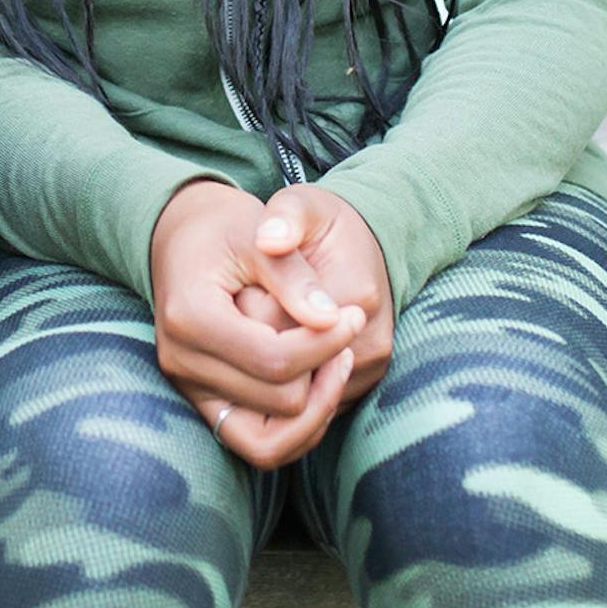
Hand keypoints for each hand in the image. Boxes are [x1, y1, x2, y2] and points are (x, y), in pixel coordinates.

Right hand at [148, 180, 361, 468]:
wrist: (182, 236)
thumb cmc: (223, 227)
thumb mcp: (256, 232)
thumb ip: (294, 277)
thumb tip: (333, 319)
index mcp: (190, 318)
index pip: (275, 360)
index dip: (325, 344)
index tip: (354, 315)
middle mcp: (181, 362)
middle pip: (278, 401)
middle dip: (324, 372)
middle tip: (349, 330)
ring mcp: (188, 387)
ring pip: (268, 442)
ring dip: (314, 411)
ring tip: (338, 361)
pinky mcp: (203, 400)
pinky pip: (257, 443)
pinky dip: (295, 425)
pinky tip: (318, 380)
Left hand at [253, 186, 394, 405]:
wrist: (361, 247)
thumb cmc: (322, 224)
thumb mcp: (302, 204)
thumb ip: (285, 217)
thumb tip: (269, 238)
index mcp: (356, 294)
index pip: (281, 330)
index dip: (248, 312)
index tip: (237, 287)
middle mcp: (369, 345)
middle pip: (288, 372)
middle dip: (255, 344)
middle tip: (241, 306)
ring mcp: (367, 373)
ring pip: (296, 395)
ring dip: (267, 369)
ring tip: (255, 323)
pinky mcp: (359, 388)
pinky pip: (308, 402)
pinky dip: (281, 382)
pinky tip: (267, 344)